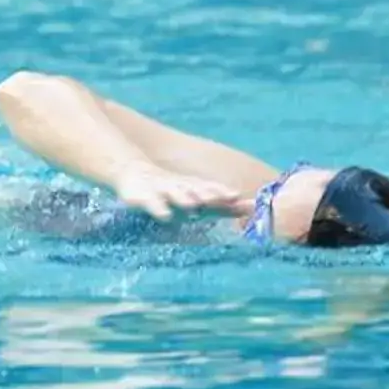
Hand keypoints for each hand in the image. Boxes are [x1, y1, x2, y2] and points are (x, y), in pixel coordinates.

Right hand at [114, 167, 249, 220]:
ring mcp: (162, 190)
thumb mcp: (198, 197)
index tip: (246, 202)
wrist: (136, 174)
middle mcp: (182, 188)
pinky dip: (159, 207)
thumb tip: (253, 208)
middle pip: (199, 190)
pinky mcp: (143, 197)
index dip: (229, 197)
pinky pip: (152, 203)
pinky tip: (166, 215)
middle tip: (229, 197)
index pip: (215, 193)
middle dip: (212, 194)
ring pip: (176, 193)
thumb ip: (224, 206)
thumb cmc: (174, 191)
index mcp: (195, 190)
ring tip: (194, 204)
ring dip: (186, 198)